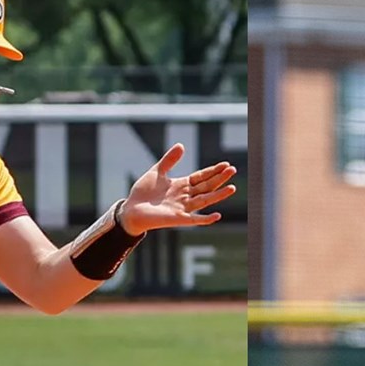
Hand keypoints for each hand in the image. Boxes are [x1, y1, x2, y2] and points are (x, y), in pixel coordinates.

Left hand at [119, 144, 237, 235]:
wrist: (131, 210)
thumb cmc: (143, 192)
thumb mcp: (157, 172)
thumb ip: (169, 160)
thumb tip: (182, 145)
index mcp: (182, 185)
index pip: (202, 177)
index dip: (213, 171)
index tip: (225, 165)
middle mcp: (185, 196)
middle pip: (207, 186)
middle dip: (219, 179)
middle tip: (233, 170)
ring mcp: (183, 208)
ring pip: (205, 200)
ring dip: (219, 195)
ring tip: (232, 188)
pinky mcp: (177, 219)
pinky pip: (194, 220)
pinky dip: (206, 219)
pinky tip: (217, 215)